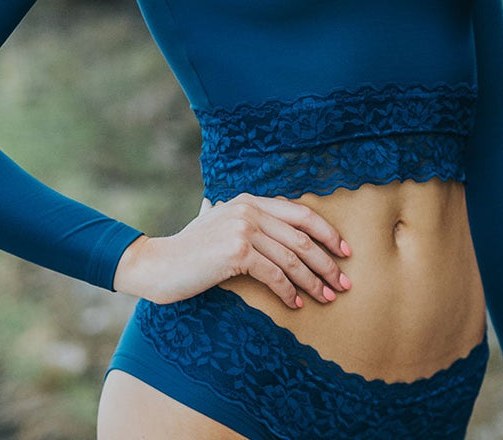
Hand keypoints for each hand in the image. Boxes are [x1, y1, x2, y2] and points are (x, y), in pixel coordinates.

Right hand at [112, 192, 352, 308]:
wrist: (158, 264)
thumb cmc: (187, 247)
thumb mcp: (209, 221)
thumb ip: (221, 212)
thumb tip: (214, 202)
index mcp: (248, 199)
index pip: (300, 213)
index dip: (327, 232)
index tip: (345, 252)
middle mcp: (248, 209)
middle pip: (301, 238)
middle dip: (327, 263)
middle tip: (344, 284)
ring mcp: (242, 228)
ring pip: (291, 258)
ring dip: (313, 282)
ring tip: (326, 298)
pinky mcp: (236, 252)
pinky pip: (274, 274)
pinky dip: (289, 291)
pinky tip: (295, 304)